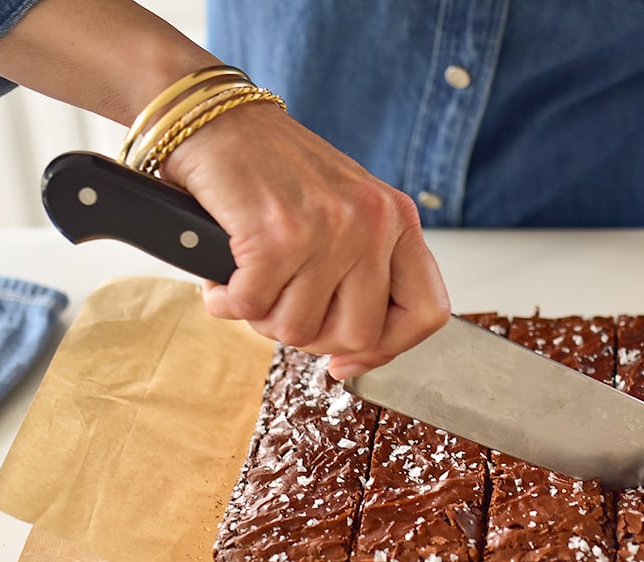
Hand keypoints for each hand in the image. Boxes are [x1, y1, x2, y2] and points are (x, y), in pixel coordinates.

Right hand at [163, 102, 450, 379]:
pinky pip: (252, 308)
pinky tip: (223, 274)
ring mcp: (328, 229)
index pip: (428, 313)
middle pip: (358, 335)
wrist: (214, 119)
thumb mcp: (344, 213)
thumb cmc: (273, 173)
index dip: (388, 350)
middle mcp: (373, 222)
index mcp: (398, 219)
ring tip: (249, 278)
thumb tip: (356, 356)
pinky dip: (226, 301)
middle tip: (281, 308)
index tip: (347, 360)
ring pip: (299, 329)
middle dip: (311, 337)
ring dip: (262, 316)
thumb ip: (363, 273)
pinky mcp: (275, 236)